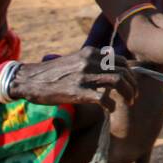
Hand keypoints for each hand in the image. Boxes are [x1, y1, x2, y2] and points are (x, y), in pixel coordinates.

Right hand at [10, 47, 137, 111]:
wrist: (29, 79)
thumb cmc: (52, 73)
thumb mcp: (74, 60)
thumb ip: (92, 62)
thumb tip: (110, 69)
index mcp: (90, 53)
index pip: (122, 60)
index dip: (131, 73)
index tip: (132, 84)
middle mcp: (90, 61)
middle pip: (123, 71)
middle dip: (133, 85)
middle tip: (134, 97)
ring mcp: (84, 75)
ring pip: (118, 81)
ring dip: (127, 94)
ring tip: (129, 103)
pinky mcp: (77, 90)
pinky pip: (103, 97)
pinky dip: (111, 104)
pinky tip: (110, 109)